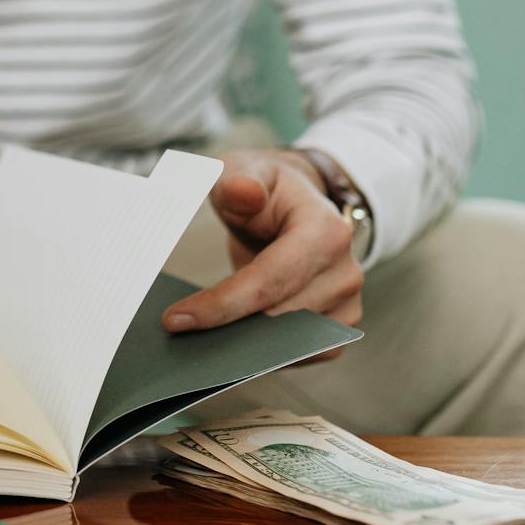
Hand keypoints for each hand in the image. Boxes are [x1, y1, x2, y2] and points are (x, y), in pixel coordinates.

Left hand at [161, 147, 362, 355]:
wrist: (293, 206)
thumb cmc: (265, 189)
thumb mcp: (242, 169)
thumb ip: (237, 179)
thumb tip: (244, 192)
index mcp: (326, 229)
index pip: (271, 279)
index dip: (223, 303)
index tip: (178, 319)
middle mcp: (344, 270)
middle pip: (279, 317)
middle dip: (228, 328)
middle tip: (180, 331)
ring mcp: (347, 303)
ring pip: (291, 343)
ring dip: (245, 345)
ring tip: (201, 336)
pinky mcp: (339, 326)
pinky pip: (302, 355)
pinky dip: (267, 354)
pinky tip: (233, 339)